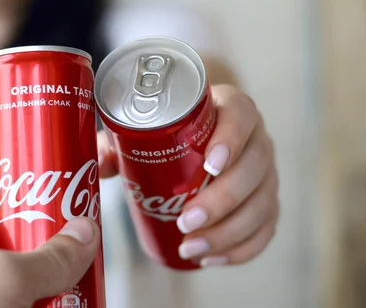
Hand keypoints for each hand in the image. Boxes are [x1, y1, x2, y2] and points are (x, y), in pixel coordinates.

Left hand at [98, 84, 278, 266]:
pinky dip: (242, 248)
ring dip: (229, 231)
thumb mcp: (142, 129)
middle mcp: (254, 138)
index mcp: (229, 107)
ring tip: (191, 247)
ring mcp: (265, 171)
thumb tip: (100, 165)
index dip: (231, 138)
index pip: (241, 114)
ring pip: (262, 202)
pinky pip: (265, 227)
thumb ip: (116, 142)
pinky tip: (213, 258)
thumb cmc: (168, 132)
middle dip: (222, 199)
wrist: (192, 139)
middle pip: (254, 166)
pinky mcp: (265, 201)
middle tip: (186, 220)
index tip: (209, 165)